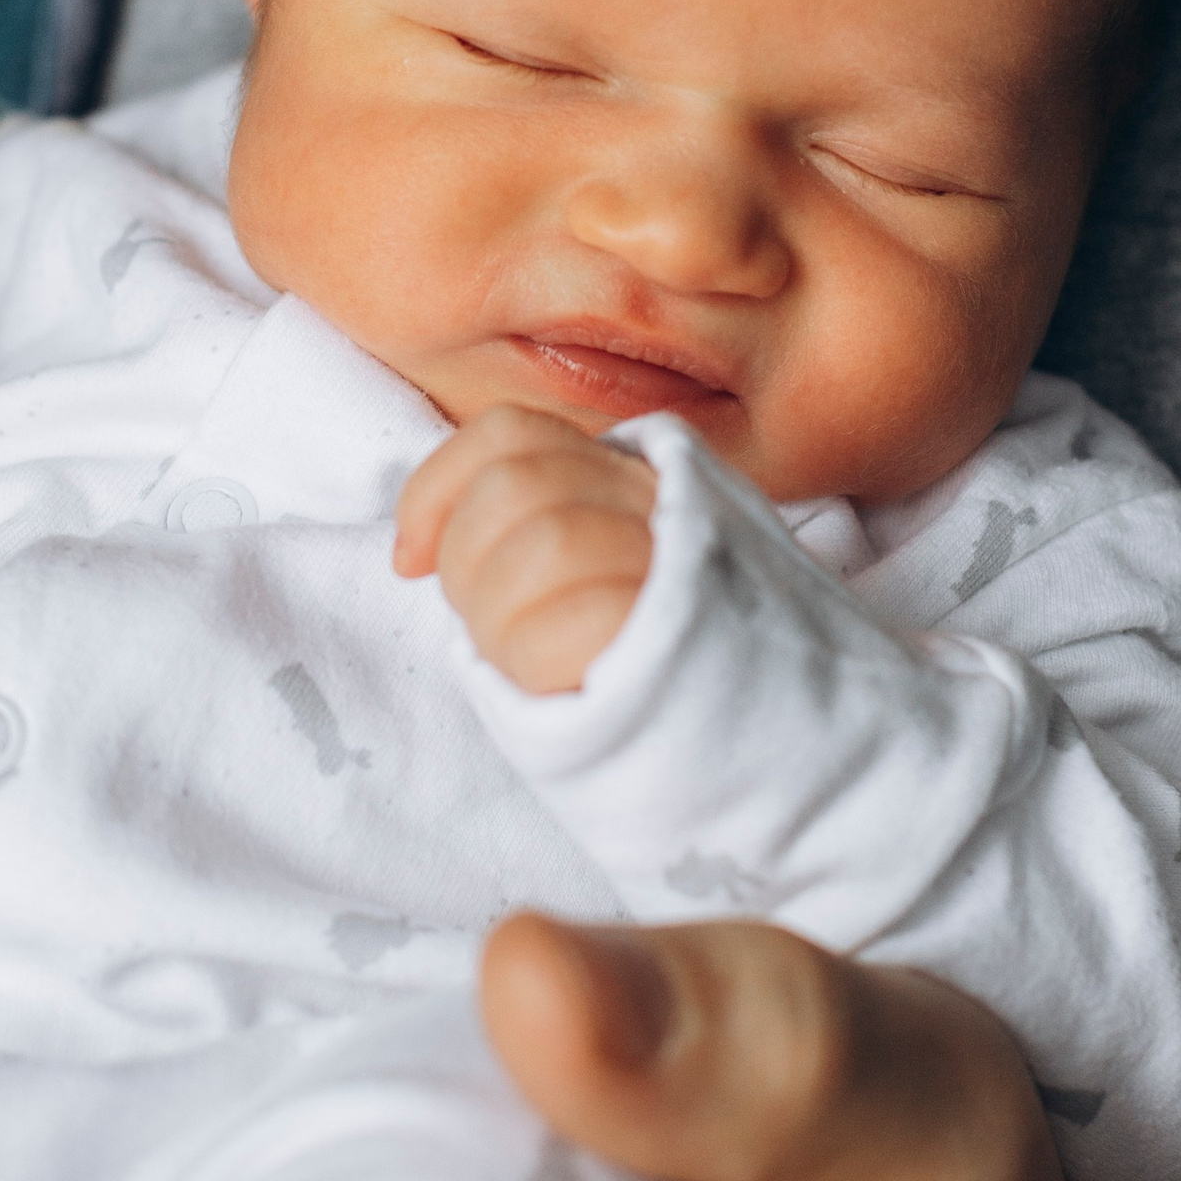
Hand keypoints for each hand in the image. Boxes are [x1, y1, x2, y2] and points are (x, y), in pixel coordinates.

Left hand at [396, 406, 659, 692]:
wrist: (769, 747)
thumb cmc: (655, 679)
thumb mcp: (598, 582)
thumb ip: (538, 534)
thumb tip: (422, 546)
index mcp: (630, 480)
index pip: (508, 433)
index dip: (436, 487)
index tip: (411, 558)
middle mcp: (659, 505)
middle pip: (512, 485)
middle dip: (465, 564)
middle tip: (487, 626)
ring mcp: (679, 562)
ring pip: (544, 542)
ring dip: (501, 619)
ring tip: (528, 660)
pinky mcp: (685, 634)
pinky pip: (575, 622)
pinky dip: (538, 661)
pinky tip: (561, 688)